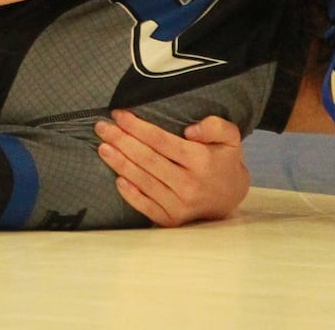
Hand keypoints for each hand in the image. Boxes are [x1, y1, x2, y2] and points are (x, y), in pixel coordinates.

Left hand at [94, 110, 249, 226]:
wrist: (232, 198)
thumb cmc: (224, 162)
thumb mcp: (231, 138)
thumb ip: (215, 126)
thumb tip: (190, 130)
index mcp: (200, 161)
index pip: (161, 141)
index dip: (137, 127)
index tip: (119, 114)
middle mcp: (189, 185)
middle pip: (146, 159)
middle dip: (121, 141)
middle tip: (102, 127)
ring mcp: (179, 205)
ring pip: (142, 181)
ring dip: (119, 163)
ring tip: (103, 147)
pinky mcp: (171, 220)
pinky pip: (145, 206)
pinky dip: (130, 193)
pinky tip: (117, 179)